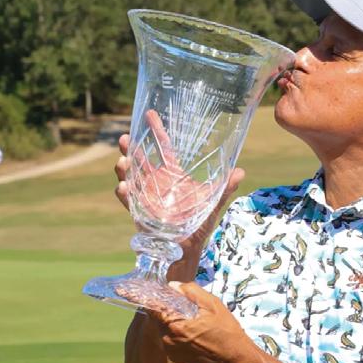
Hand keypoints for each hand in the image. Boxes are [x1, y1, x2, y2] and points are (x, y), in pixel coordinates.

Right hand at [114, 110, 244, 246]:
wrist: (188, 248)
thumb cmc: (199, 223)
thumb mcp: (213, 202)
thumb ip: (225, 187)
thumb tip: (240, 171)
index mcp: (173, 175)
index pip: (164, 148)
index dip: (157, 131)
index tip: (150, 114)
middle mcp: (156, 182)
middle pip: (140, 158)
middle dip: (130, 147)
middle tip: (125, 138)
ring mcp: (146, 196)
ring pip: (130, 176)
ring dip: (124, 168)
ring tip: (123, 162)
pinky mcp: (140, 212)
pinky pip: (129, 201)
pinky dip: (125, 194)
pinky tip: (124, 187)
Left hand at [150, 281, 257, 362]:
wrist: (235, 359)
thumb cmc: (226, 331)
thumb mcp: (213, 305)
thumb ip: (192, 291)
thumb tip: (173, 285)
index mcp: (175, 326)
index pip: (154, 308)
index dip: (159, 298)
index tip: (168, 295)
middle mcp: (168, 340)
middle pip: (159, 319)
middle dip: (169, 311)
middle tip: (187, 309)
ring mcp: (171, 351)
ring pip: (164, 329)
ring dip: (173, 323)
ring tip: (193, 322)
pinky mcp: (176, 359)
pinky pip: (170, 340)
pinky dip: (177, 334)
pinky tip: (193, 334)